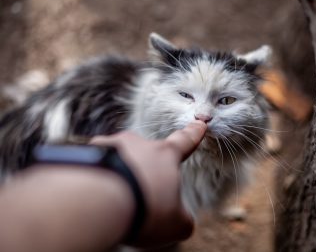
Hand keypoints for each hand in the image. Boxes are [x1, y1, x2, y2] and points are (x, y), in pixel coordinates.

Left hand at [91, 120, 206, 247]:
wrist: (97, 203)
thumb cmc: (142, 209)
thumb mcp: (174, 224)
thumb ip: (182, 219)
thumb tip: (182, 222)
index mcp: (165, 155)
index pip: (184, 141)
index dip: (193, 134)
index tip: (198, 124)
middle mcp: (137, 144)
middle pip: (144, 153)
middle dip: (143, 169)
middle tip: (138, 193)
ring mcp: (109, 145)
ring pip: (117, 158)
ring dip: (118, 173)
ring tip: (114, 199)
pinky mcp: (85, 153)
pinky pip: (93, 164)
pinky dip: (95, 177)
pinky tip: (93, 195)